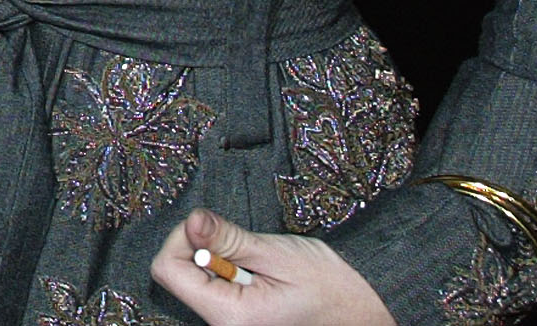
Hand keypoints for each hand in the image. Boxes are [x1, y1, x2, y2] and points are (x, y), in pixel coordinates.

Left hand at [151, 210, 392, 325]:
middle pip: (179, 276)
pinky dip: (228, 274)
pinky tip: (257, 275)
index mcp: (231, 316)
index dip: (182, 239)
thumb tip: (190, 221)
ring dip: (218, 262)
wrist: (368, 315)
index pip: (168, 270)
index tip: (211, 229)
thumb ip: (228, 239)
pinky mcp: (240, 321)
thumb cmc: (334, 289)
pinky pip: (215, 292)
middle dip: (202, 249)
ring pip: (197, 282)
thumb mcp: (279, 254)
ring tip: (257, 265)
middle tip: (243, 247)